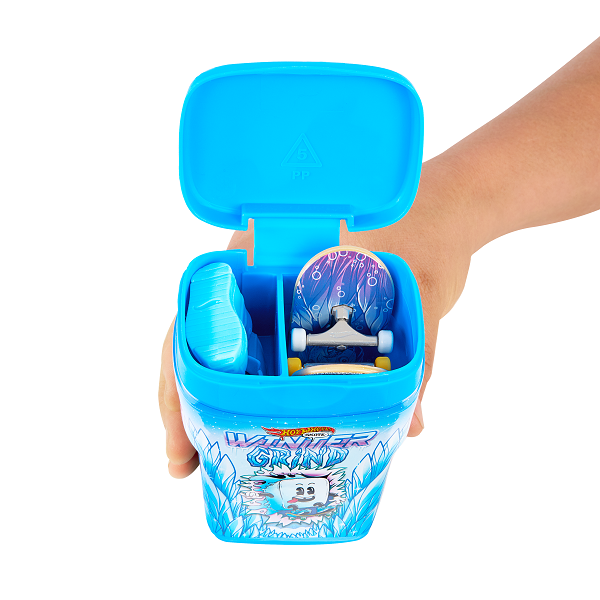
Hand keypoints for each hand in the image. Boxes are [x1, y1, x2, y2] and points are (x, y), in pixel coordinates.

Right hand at [158, 157, 475, 475]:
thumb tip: (409, 429)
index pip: (196, 317)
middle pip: (203, 341)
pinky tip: (252, 422)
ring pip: (228, 349)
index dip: (177, 380)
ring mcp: (275, 291)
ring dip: (211, 400)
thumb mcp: (419, 291)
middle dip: (186, 404)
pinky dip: (251, 388)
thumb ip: (420, 360)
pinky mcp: (297, 308)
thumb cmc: (428, 227)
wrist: (448, 208)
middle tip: (185, 464)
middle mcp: (259, 273)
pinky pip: (262, 351)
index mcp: (266, 252)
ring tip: (205, 458)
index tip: (182, 438)